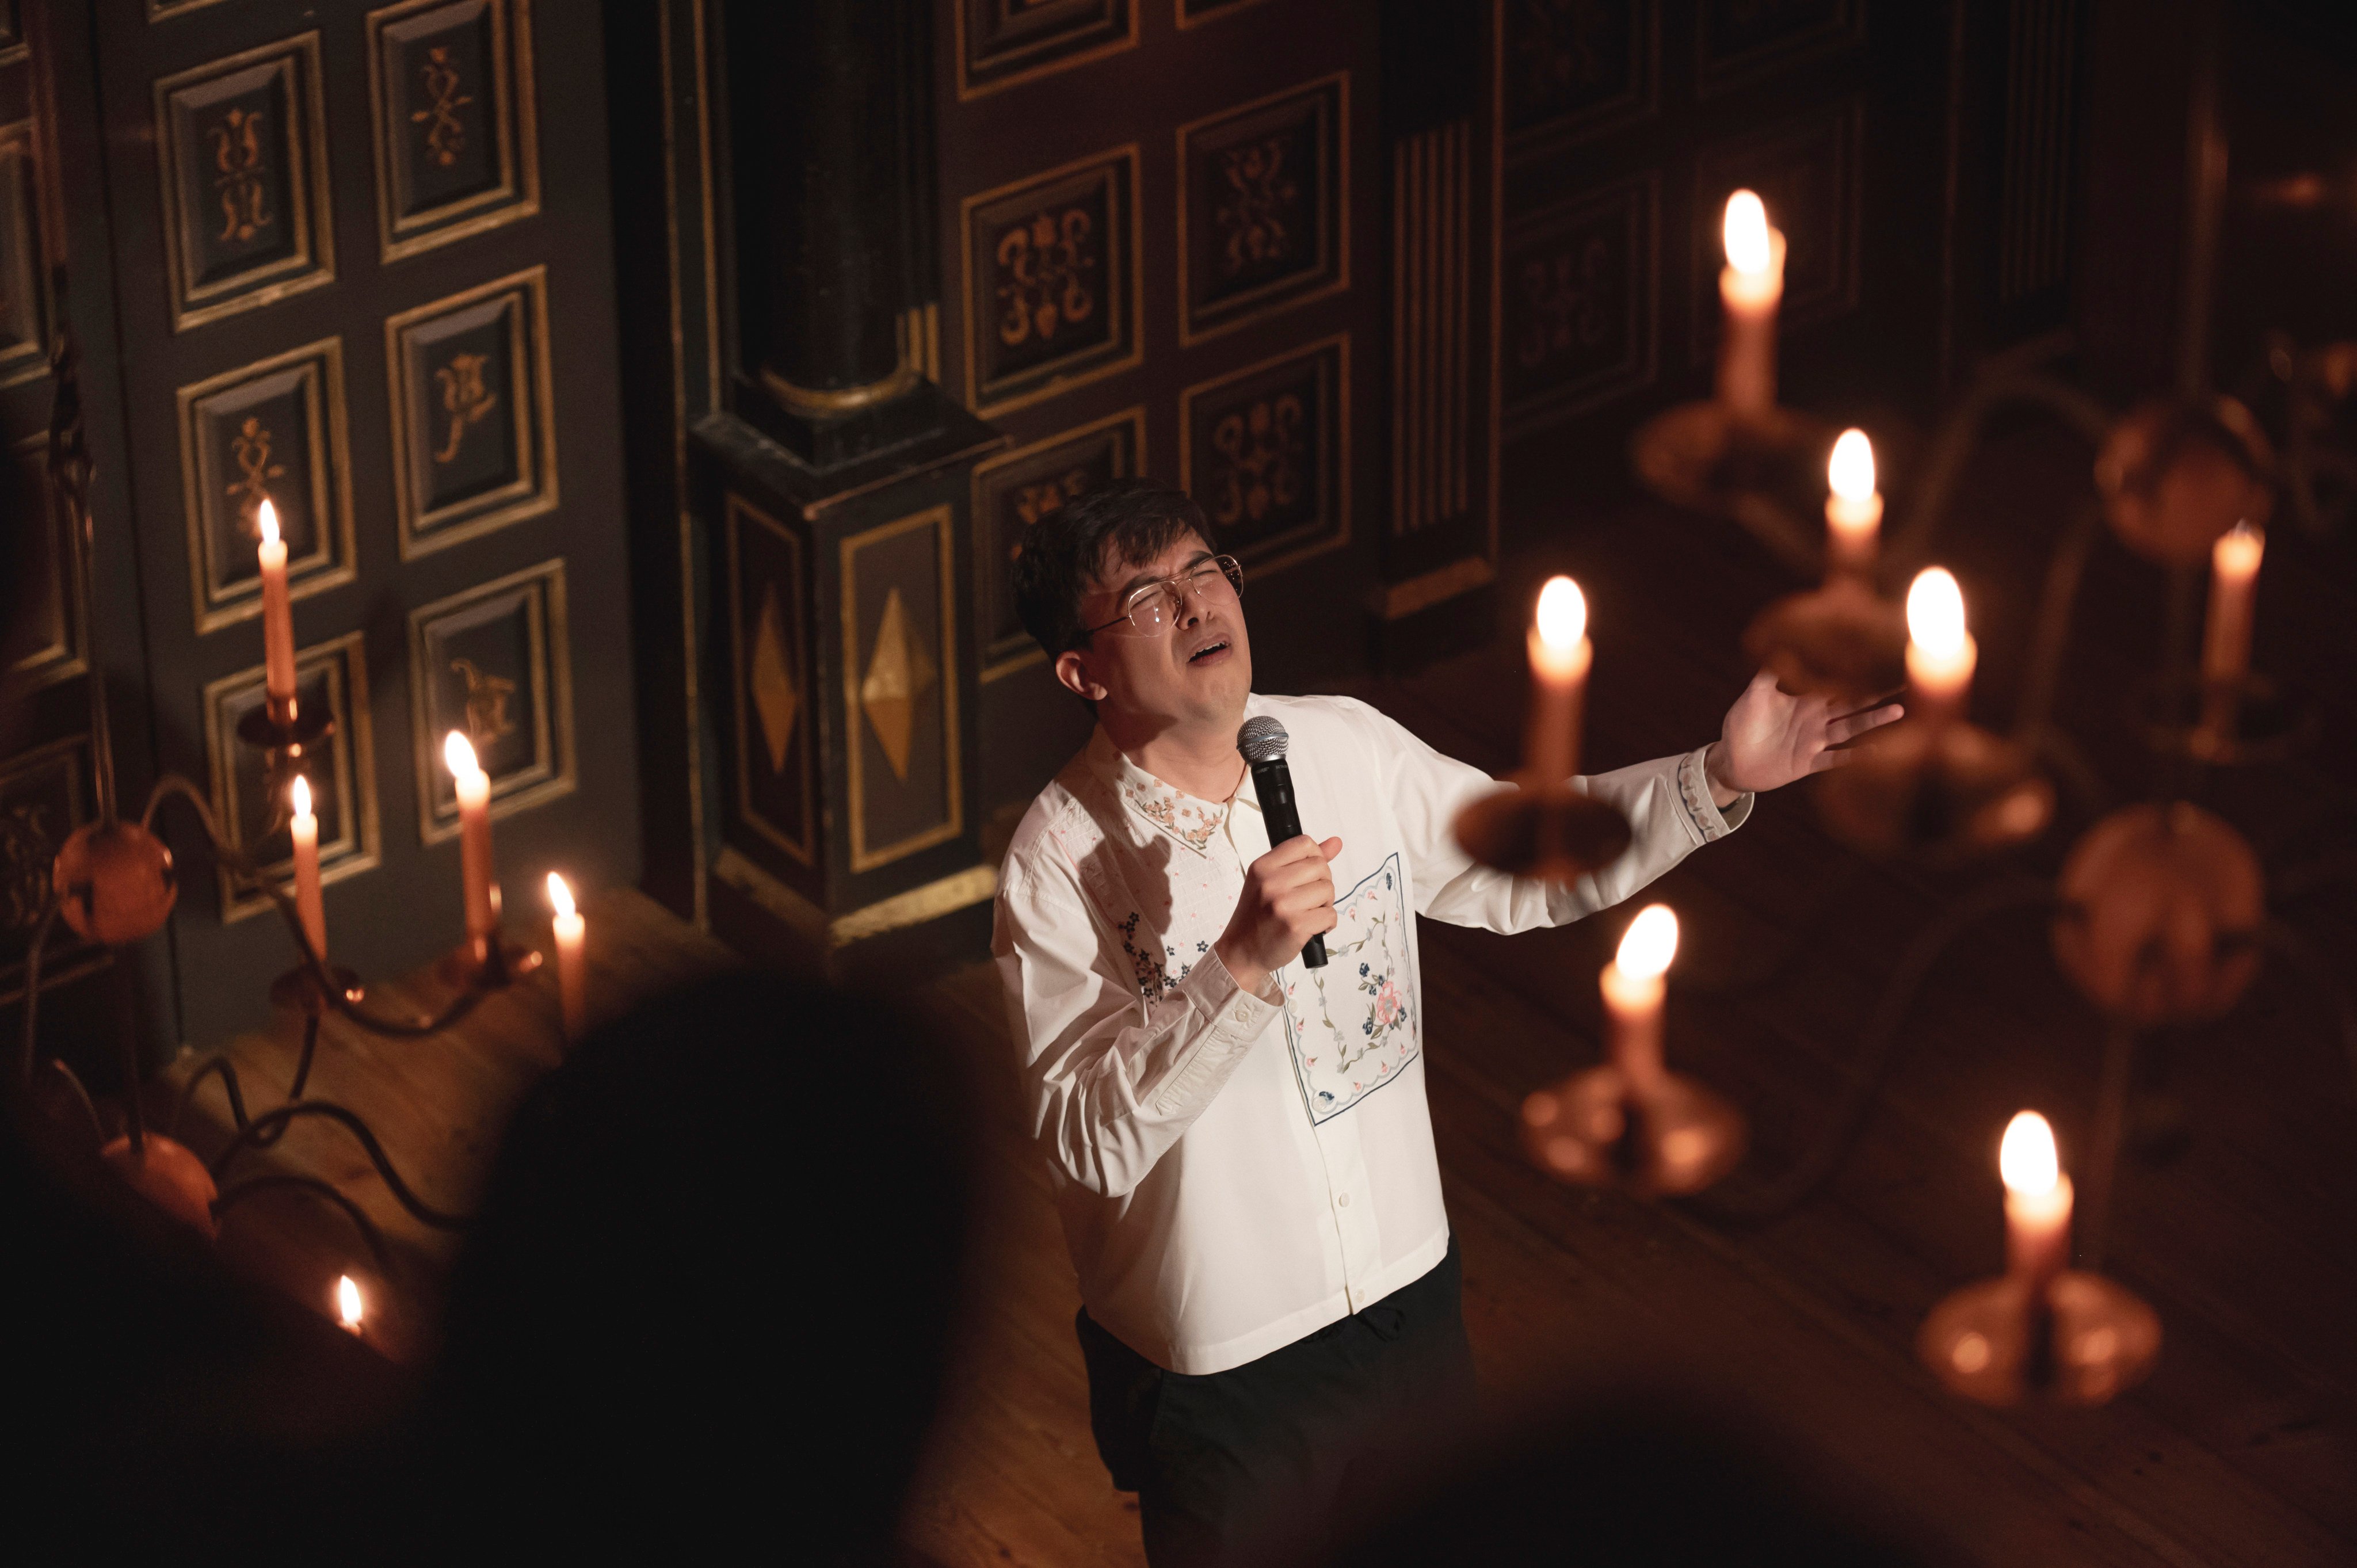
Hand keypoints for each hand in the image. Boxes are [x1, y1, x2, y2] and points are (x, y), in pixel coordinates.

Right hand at [1214, 835, 1341, 997]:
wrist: (1241, 951)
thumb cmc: (1257, 915)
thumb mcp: (1270, 881)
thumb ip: (1302, 860)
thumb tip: (1336, 842)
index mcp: (1262, 867)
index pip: (1304, 843)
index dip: (1316, 856)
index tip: (1309, 873)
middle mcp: (1270, 882)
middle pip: (1320, 867)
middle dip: (1322, 883)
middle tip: (1309, 898)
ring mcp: (1282, 905)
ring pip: (1328, 890)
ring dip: (1326, 904)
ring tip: (1309, 913)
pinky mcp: (1295, 926)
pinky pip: (1330, 915)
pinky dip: (1327, 923)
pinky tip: (1313, 928)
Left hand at [1704, 669, 1903, 799]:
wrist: (1731, 761)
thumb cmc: (1741, 724)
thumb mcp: (1753, 695)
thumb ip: (1768, 674)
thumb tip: (1778, 643)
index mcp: (1805, 698)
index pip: (1837, 680)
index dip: (1858, 670)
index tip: (1883, 656)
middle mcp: (1816, 718)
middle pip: (1854, 702)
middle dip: (1880, 691)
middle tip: (1911, 680)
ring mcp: (1815, 740)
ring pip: (1850, 728)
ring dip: (1874, 720)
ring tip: (1900, 711)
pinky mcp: (1808, 763)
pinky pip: (1834, 759)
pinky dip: (1853, 756)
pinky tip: (1875, 751)